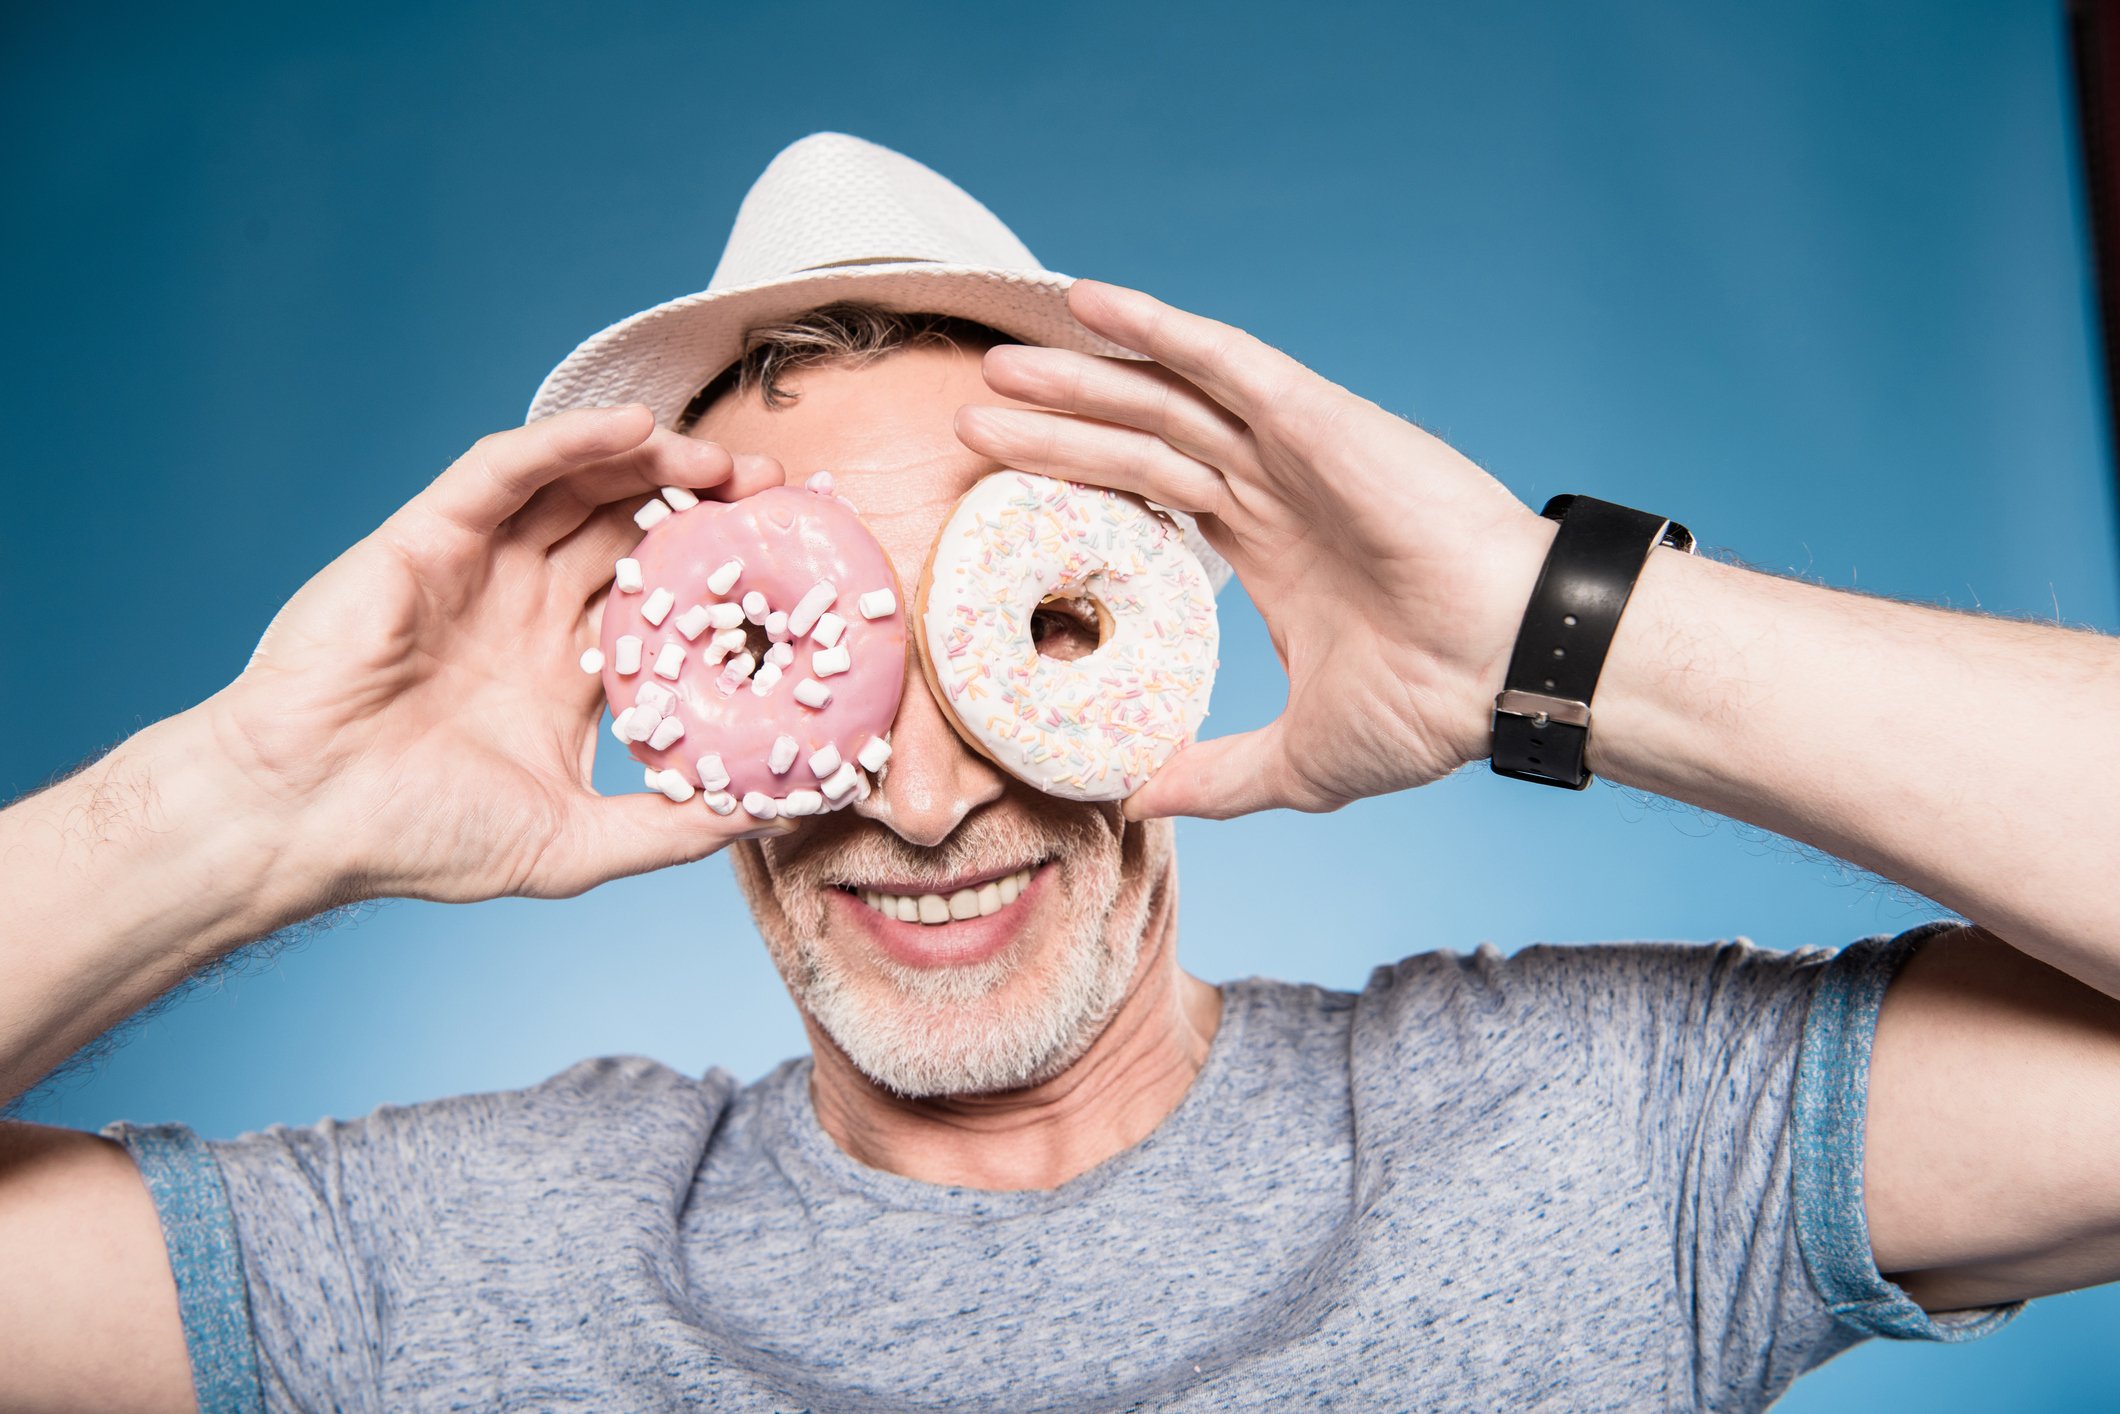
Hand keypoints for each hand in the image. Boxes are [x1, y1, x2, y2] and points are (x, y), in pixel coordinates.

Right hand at [200, 405, 791, 902]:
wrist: (303, 819)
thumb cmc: (417, 837)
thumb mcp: (572, 844)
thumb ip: (668, 830)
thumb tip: (769, 820)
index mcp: (563, 667)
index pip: (663, 601)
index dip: (727, 579)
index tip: (800, 569)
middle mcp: (527, 605)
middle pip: (633, 529)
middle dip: (706, 506)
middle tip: (778, 493)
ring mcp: (480, 565)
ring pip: (580, 487)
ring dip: (652, 461)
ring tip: (722, 460)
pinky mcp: (430, 534)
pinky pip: (507, 468)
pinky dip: (568, 441)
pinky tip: (633, 429)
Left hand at [953, 279, 1553, 819]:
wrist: (1512, 669)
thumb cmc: (1434, 706)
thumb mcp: (1296, 760)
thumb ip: (1213, 776)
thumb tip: (1131, 802)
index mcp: (1268, 551)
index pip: (1148, 501)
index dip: (1078, 488)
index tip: (1002, 495)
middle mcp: (1273, 490)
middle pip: (1139, 442)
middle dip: (1055, 427)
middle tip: (971, 418)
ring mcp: (1294, 450)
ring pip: (1164, 397)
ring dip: (1082, 376)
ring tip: (1000, 366)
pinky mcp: (1318, 420)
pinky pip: (1224, 358)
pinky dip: (1158, 328)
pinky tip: (1091, 302)